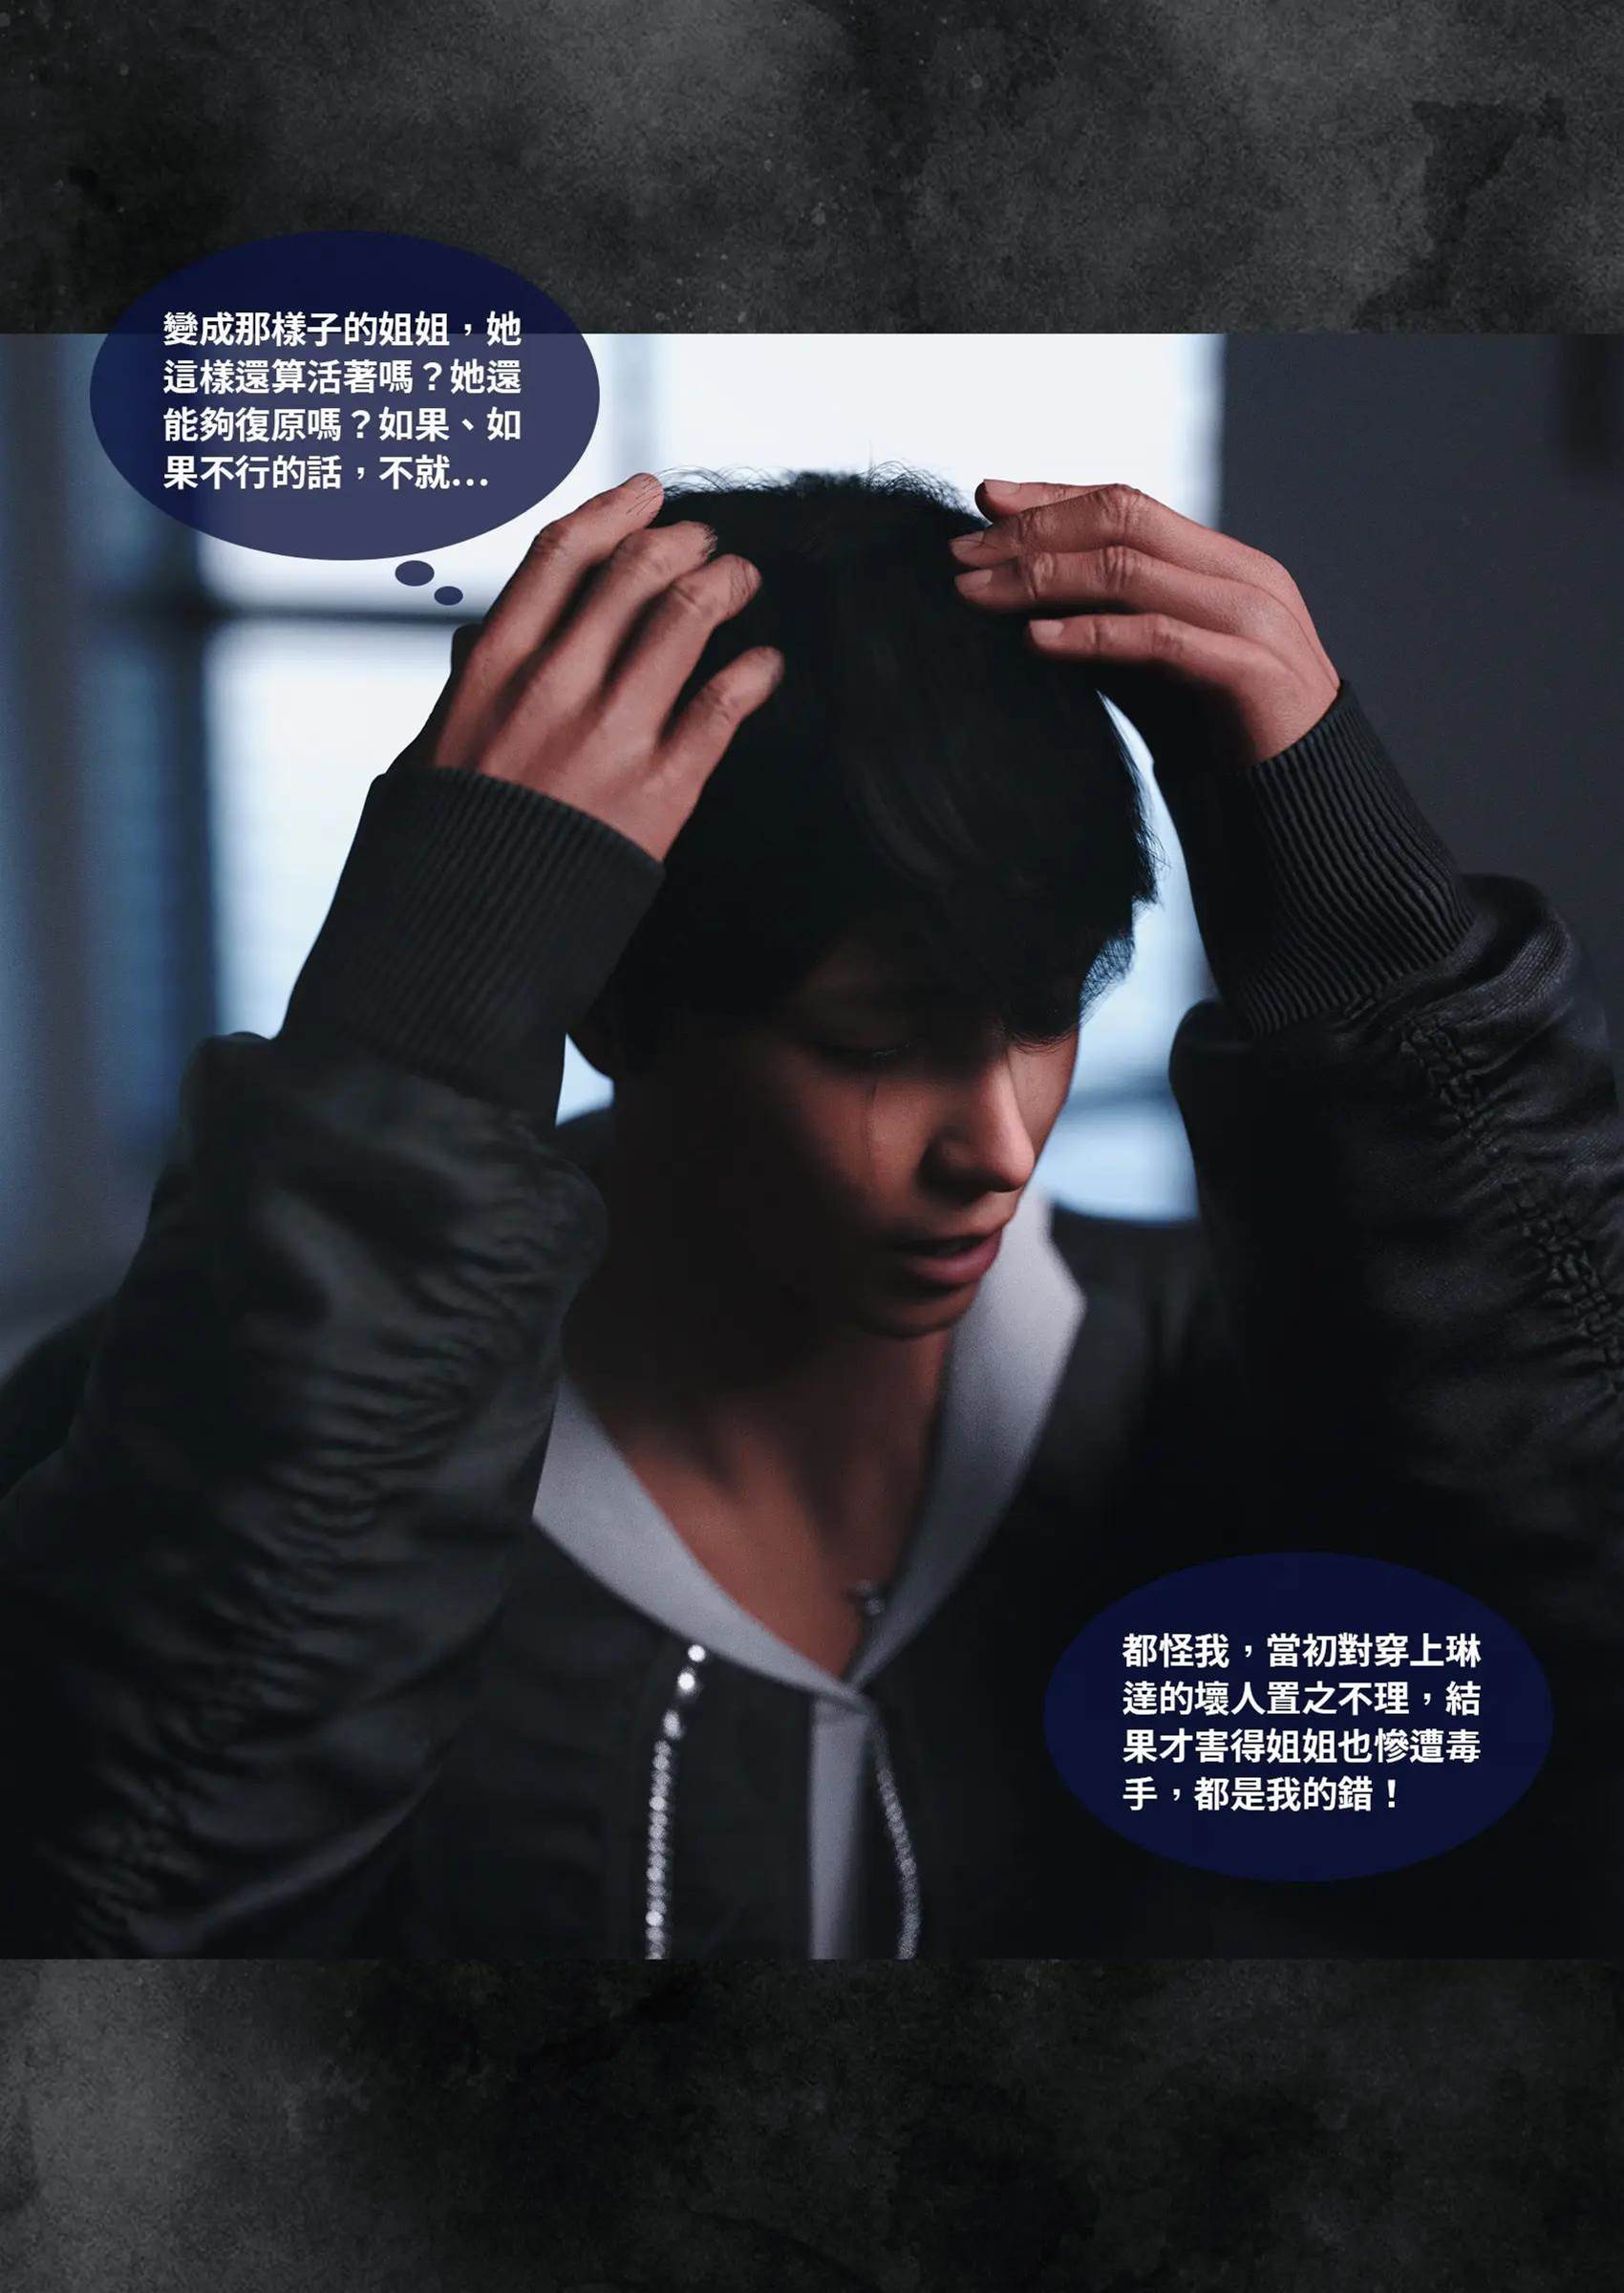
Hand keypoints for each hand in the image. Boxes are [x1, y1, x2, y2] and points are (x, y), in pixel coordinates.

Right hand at [413, 472, 782, 861]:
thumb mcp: (432, 745)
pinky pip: (723, 703)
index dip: (616, 511)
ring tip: (742, 582)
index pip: (563, 554)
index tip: (648, 495)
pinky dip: (755, 671)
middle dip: (683, 543)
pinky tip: (765, 663)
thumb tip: (476, 639)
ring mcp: (611, 731)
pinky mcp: (661, 785)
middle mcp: (555, 683)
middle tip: (707, 544)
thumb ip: (465, 686)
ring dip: (726, 586)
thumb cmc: (450, 844)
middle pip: (636, 571)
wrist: (470, 931)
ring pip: (686, 617)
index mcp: (494, 665)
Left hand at [949, 479, 1340, 772]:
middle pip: (1123, 519)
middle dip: (1034, 530)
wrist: (1313, 797)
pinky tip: (1036, 640)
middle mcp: (1241, 575)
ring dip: (1042, 577)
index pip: (1128, 504)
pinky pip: (1157, 639)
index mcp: (1225, 563)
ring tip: (977, 594)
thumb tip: (1032, 602)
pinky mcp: (1248, 672)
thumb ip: (1120, 622)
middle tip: (961, 552)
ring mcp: (1250, 619)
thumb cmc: (1231, 734)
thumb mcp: (1165, 665)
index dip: (1053, 495)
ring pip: (1131, 569)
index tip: (985, 499)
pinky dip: (1090, 635)